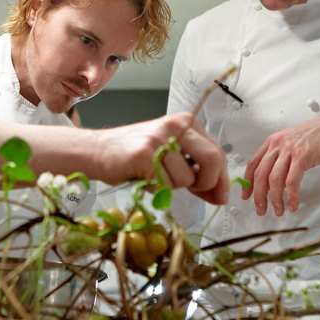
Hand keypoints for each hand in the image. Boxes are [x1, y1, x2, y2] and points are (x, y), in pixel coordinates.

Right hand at [98, 113, 228, 204]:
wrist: (98, 151)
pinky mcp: (145, 154)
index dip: (221, 179)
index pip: (218, 152)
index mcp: (186, 123)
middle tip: (193, 190)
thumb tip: (221, 196)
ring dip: (174, 187)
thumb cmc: (136, 156)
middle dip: (208, 183)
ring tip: (156, 177)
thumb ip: (196, 171)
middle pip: (214, 159)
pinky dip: (158, 189)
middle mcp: (176, 125)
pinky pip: (167, 184)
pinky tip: (145, 178)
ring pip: (188, 178)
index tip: (220, 196)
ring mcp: (160, 138)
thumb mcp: (172, 157)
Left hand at [242, 113, 319, 215]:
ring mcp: (290, 150)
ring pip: (274, 179)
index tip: (247, 196)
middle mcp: (278, 144)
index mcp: (273, 141)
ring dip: (275, 199)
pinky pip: (292, 181)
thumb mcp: (293, 142)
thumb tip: (271, 178)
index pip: (253, 164)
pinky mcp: (302, 156)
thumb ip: (280, 156)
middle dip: (258, 196)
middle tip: (261, 209)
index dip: (248, 182)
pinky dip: (291, 196)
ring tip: (279, 211)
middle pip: (260, 174)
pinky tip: (293, 204)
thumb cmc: (319, 137)